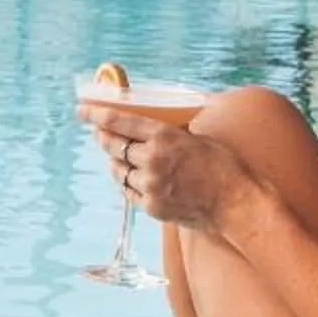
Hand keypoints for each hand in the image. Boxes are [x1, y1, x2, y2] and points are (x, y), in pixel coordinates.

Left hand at [83, 103, 259, 235]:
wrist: (236, 203)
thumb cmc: (223, 166)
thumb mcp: (195, 138)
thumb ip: (169, 133)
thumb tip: (151, 125)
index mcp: (163, 136)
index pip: (119, 121)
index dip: (96, 115)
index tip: (81, 110)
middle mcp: (152, 159)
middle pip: (112, 145)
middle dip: (102, 137)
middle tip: (99, 133)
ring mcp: (150, 185)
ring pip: (118, 170)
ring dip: (115, 162)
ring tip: (119, 157)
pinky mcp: (151, 206)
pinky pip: (128, 191)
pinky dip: (127, 182)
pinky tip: (133, 178)